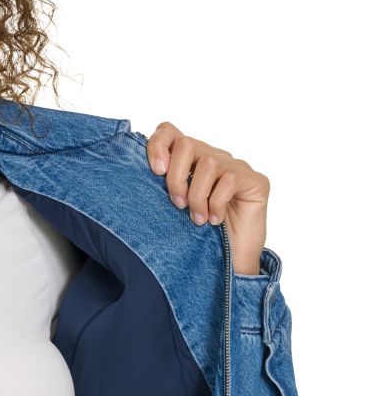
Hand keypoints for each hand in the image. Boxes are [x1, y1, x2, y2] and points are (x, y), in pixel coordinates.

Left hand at [144, 121, 268, 274]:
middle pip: (187, 144)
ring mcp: (237, 167)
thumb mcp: (171, 213)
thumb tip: (138, 176)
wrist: (230, 264)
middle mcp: (214, 158)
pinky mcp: (256, 181)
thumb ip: (161, 190)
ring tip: (197, 219)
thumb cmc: (199, 239)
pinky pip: (229, 179)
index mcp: (191, 162)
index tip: (155, 172)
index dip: (158, 145)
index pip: (170, 132)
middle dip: (175, 177)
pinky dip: (216, 203)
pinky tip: (215, 221)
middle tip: (177, 205)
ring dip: (197, 196)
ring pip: (209, 162)